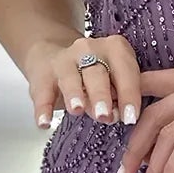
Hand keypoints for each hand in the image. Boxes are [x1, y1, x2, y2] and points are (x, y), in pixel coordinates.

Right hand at [25, 33, 144, 129]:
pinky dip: (43, 108)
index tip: (131, 118)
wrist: (54, 56)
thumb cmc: (95, 75)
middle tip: (105, 116)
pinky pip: (42, 92)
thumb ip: (118, 97)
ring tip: (77, 110)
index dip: (129, 95)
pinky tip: (44, 123)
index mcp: (114, 49)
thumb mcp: (112, 80)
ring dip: (74, 94)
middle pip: (97, 73)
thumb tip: (115, 115)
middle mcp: (89, 49)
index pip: (125, 71)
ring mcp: (63, 60)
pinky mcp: (42, 75)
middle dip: (101, 95)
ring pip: (70, 77)